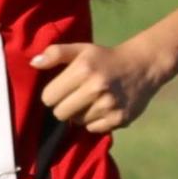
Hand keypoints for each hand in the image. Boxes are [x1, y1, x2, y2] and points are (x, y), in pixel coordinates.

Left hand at [31, 36, 169, 133]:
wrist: (143, 66)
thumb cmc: (106, 58)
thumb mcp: (82, 49)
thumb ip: (56, 53)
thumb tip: (34, 63)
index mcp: (83, 69)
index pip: (48, 97)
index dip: (53, 94)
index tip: (63, 89)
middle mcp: (96, 88)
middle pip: (60, 114)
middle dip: (64, 106)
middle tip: (76, 97)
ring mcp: (109, 105)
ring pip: (77, 122)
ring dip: (81, 114)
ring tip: (93, 101)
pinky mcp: (119, 119)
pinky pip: (93, 129)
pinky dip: (95, 121)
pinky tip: (104, 108)